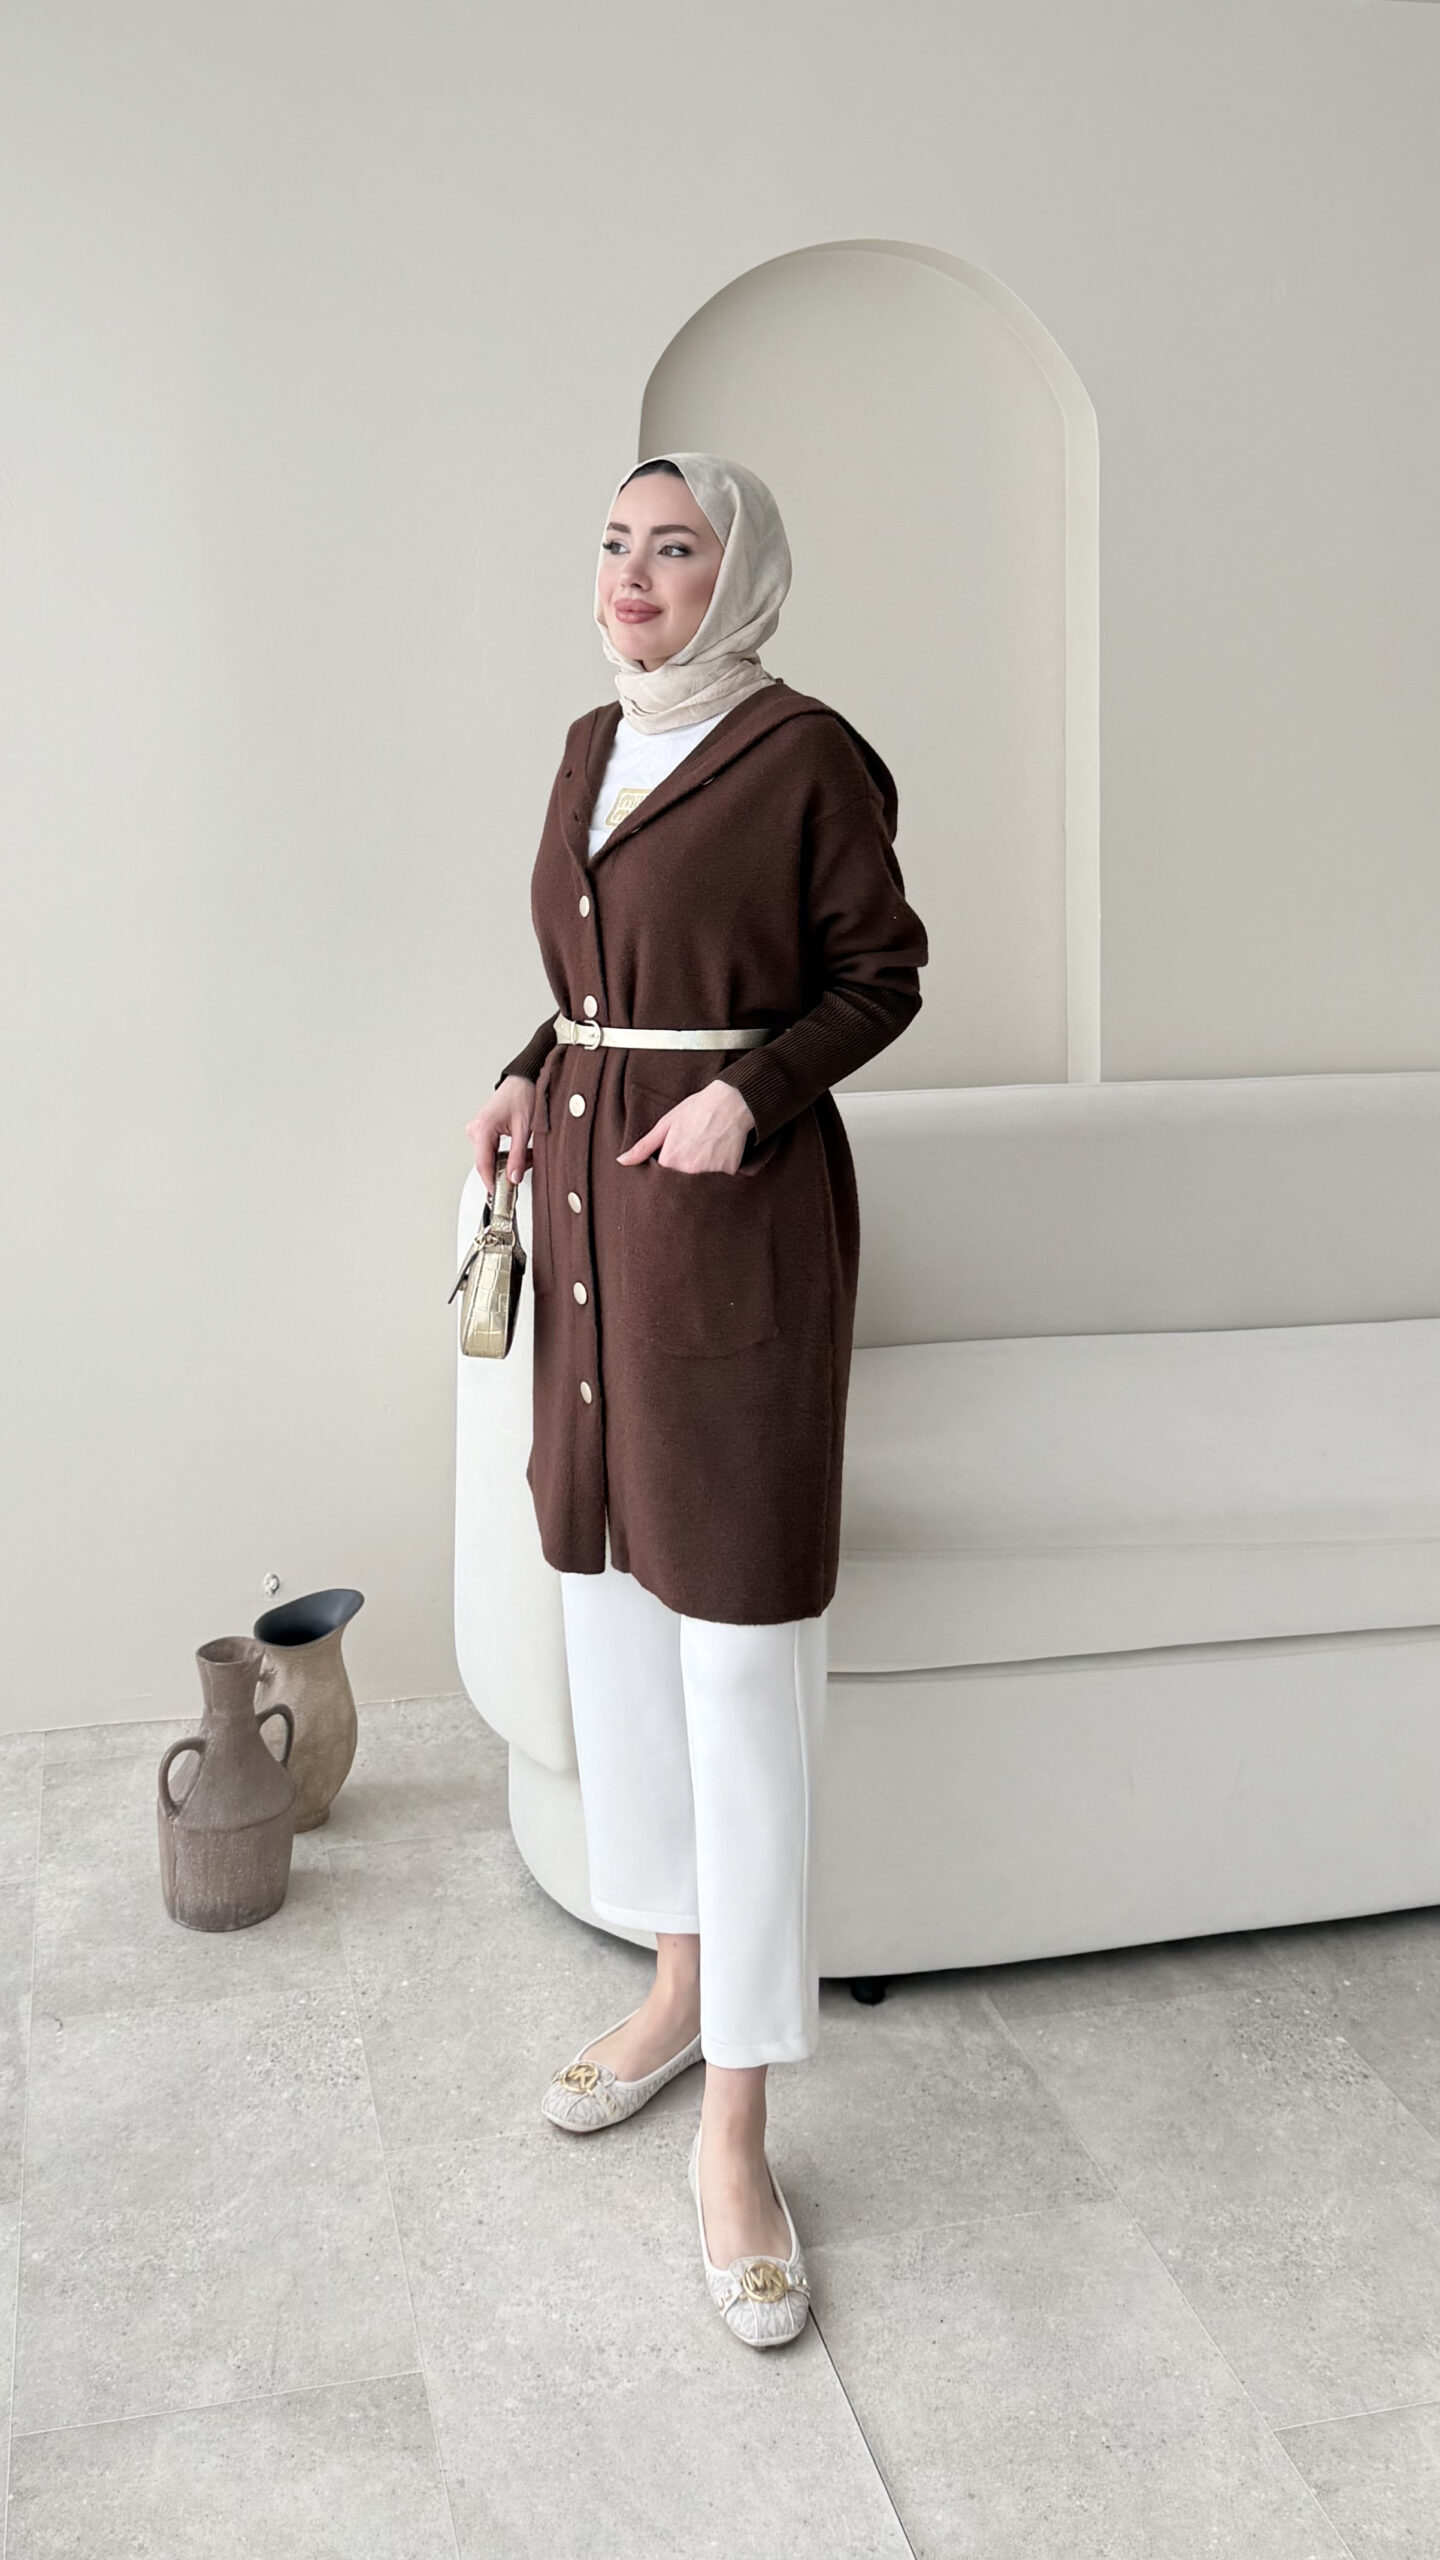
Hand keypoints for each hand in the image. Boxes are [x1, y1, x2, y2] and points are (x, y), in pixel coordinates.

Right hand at [466, 1074, 534, 1194]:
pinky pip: (494, 1149)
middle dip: (507, 1169)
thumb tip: (513, 1177)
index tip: (499, 1195)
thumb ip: (518, 1156)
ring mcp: (479, 1129)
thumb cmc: (524, 1094)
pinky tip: (521, 1150)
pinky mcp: (485, 1130)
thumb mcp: (525, 1128)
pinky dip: (508, 1153)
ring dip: (510, 1161)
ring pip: (492, 1157)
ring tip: (527, 1153)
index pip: (483, 1164)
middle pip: (487, 1162)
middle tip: (525, 1168)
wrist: (525, 1078)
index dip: (491, 1182)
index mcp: (482, 1128)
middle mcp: (476, 1129)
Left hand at [617, 1079, 756, 1176]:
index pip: (661, 1178)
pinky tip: (720, 1152)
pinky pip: (720, 1180)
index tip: (673, 1157)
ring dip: (701, 1173)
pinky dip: (719, 1170)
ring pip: (700, 1184)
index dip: (665, 1169)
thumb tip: (621, 1161)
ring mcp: (710, 1173)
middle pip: (680, 1185)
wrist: (732, 1102)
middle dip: (682, 1176)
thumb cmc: (696, 1110)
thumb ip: (643, 1147)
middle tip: (692, 1152)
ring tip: (706, 1150)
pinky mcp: (729, 1173)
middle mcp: (689, 1171)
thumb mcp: (666, 1124)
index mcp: (670, 1160)